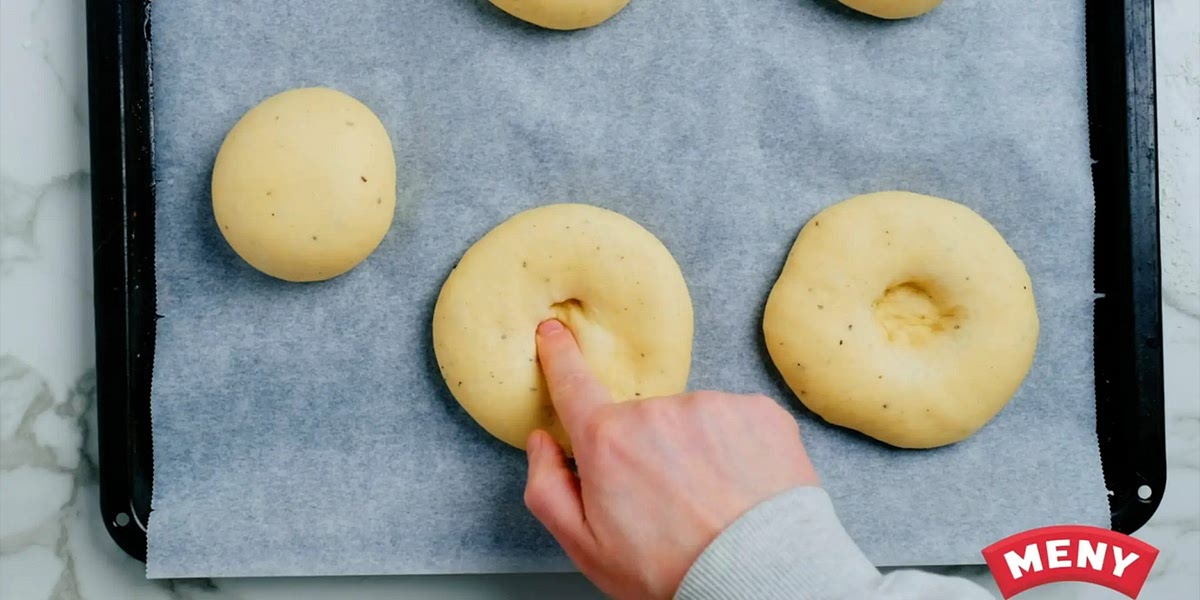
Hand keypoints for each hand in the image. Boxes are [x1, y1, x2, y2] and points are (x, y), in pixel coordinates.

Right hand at [524, 319, 819, 599]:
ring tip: (712, 500)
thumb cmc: (672, 570)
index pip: (573, 384)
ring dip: (696, 450)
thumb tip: (542, 440)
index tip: (555, 333)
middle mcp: (658, 411)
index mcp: (608, 441)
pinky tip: (742, 487)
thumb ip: (546, 488)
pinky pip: (736, 421)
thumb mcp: (586, 548)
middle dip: (647, 450)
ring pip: (692, 421)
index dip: (560, 356)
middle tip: (669, 501)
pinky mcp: (759, 411)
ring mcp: (713, 406)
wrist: (761, 578)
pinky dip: (737, 449)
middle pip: (641, 419)